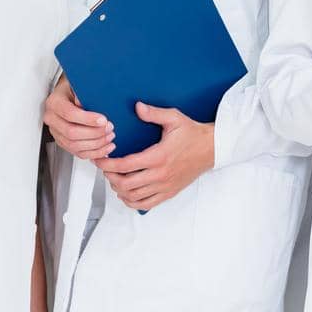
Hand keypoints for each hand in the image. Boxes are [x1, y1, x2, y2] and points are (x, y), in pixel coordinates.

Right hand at [43, 75, 114, 160]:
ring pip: (74, 146)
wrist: (68, 94)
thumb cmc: (74, 88)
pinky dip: (94, 153)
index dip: (87, 119)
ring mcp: (56, 132)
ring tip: (110, 137)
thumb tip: (85, 102)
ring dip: (96, 144)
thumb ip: (82, 92)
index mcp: (54, 103)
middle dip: (94, 133)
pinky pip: (78, 153)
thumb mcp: (78, 83)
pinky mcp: (63, 142)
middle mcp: (52, 119)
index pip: (69, 114)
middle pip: (71, 132)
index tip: (103, 120)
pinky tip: (105, 148)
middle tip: (109, 128)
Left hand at [97, 104, 213, 210]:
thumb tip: (137, 107)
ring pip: (134, 196)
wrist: (211, 149)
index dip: (108, 164)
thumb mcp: (174, 118)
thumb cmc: (193, 134)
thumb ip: (154, 113)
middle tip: (105, 168)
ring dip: (119, 189)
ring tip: (114, 179)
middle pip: (126, 184)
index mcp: (158, 156)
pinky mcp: (169, 192)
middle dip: (110, 177)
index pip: (126, 165)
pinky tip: (127, 193)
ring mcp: (164, 186)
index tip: (100, 160)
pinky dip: (132, 202)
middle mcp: (160, 175)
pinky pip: (146, 204)